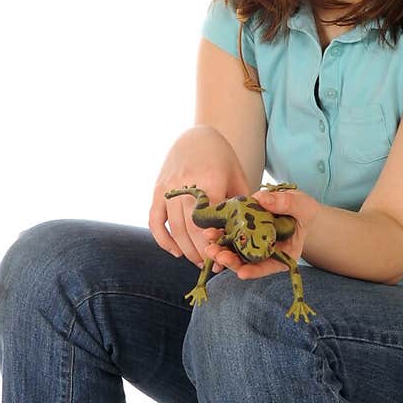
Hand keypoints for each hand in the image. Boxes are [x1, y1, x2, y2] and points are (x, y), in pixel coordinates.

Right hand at [148, 127, 249, 266]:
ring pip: (175, 228)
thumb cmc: (222, 159)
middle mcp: (186, 185)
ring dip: (186, 250)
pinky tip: (176, 251)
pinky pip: (155, 220)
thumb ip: (241, 205)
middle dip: (202, 252)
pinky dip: (163, 239)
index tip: (226, 257)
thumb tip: (246, 235)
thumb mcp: (238, 178)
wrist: (196, 136)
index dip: (217, 243)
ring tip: (198, 262)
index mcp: (209, 181)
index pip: (212, 221)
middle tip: (212, 266)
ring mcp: (168, 188)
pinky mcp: (158, 190)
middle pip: (192, 229)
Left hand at [205, 187, 319, 279]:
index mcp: (284, 255)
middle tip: (218, 256)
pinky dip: (219, 235)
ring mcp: (252, 244)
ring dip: (220, 250)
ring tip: (209, 245)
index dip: (255, 271)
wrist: (295, 206)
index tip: (242, 273)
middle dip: (231, 261)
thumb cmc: (303, 210)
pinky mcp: (242, 232)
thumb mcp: (302, 206)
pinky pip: (229, 236)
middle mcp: (265, 253)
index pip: (269, 267)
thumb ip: (286, 203)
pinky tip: (209, 232)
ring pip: (235, 251)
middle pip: (247, 262)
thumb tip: (261, 199)